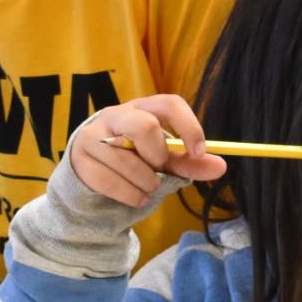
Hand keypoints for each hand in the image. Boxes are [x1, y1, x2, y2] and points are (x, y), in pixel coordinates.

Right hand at [68, 95, 227, 206]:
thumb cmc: (136, 162)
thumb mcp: (165, 161)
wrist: (93, 176)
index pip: (170, 104)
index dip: (188, 127)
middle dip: (158, 155)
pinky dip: (130, 195)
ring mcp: (93, 135)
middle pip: (144, 126)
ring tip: (149, 190)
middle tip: (159, 169)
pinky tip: (137, 198)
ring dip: (146, 183)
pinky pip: (110, 181)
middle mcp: (115, 114)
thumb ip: (190, 163)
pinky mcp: (80, 159)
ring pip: (126, 160)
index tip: (199, 152)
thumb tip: (221, 166)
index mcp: (142, 108)